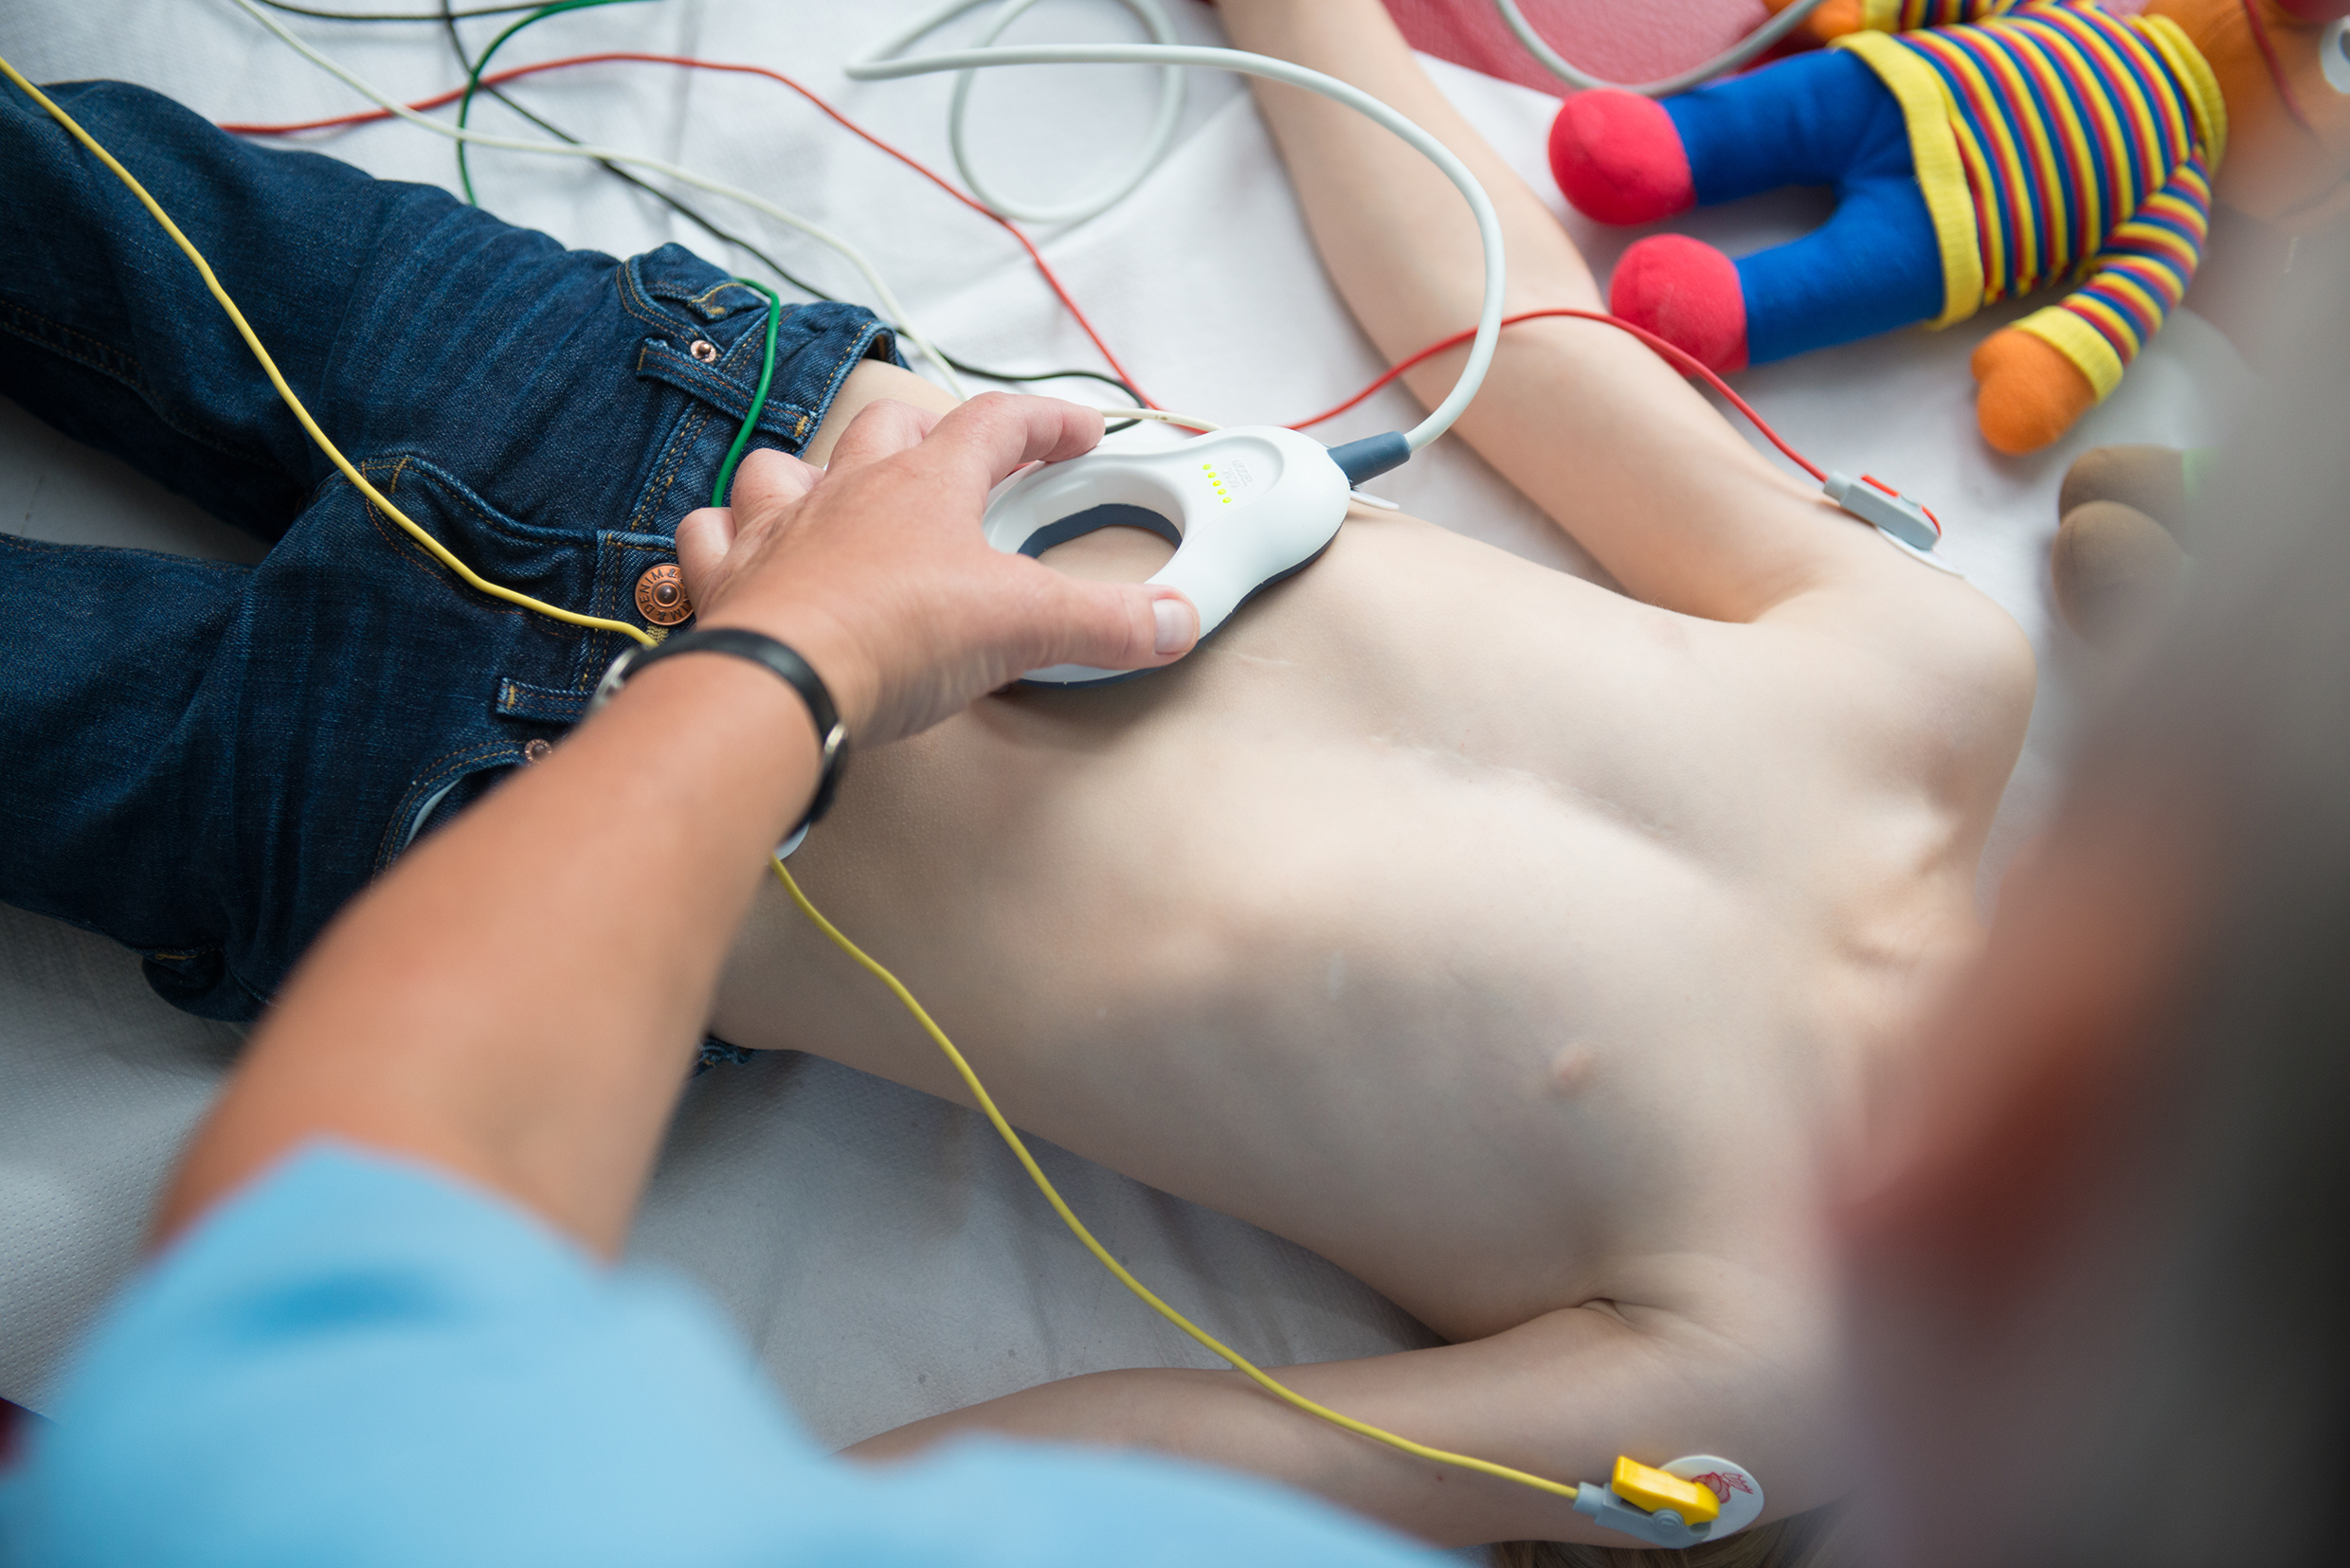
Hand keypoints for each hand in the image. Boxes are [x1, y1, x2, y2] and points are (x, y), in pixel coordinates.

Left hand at [674, 393, 1199, 747]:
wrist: (784, 682)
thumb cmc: (897, 635)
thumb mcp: (1028, 627)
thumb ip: (1107, 623)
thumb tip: (1175, 621)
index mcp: (926, 485)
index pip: (997, 424)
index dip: (1046, 422)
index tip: (1079, 431)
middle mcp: (847, 491)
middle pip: (890, 431)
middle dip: (930, 436)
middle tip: (959, 459)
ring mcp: (778, 530)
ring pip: (786, 466)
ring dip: (814, 472)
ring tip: (838, 494)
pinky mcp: (728, 581)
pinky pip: (712, 536)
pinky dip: (727, 537)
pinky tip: (744, 550)